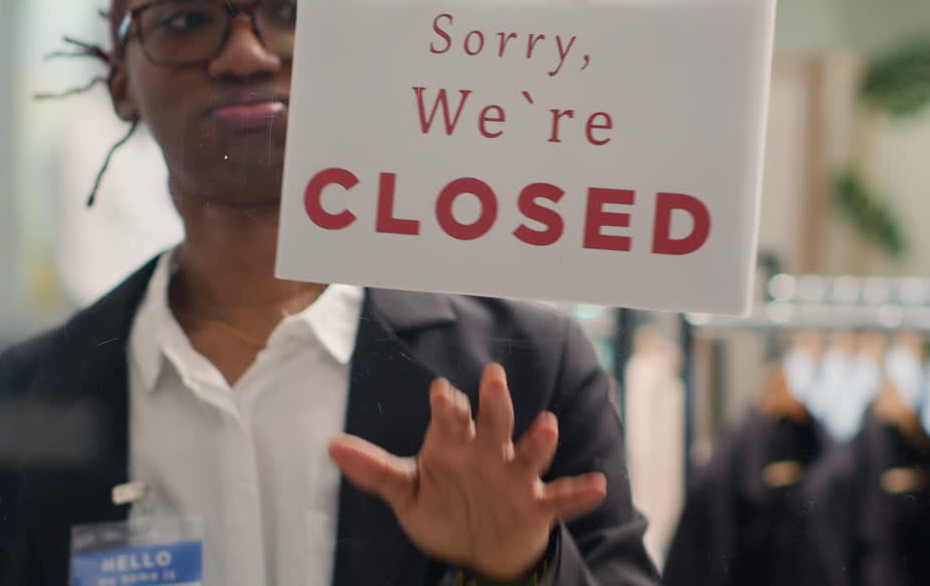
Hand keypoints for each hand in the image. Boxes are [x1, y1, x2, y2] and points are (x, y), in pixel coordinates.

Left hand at [328, 363, 606, 581]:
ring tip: (547, 425)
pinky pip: (561, 499)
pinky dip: (579, 493)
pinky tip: (597, 486)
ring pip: (529, 453)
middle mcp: (489, 453)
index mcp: (455, 445)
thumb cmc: (443, 510)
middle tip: (492, 376)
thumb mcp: (406, 493)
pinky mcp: (537, 507)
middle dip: (494, 401)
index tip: (439, 393)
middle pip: (493, 421)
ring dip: (539, 441)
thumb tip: (331, 446)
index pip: (449, 418)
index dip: (445, 406)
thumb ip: (375, 470)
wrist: (479, 552)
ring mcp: (516, 478)